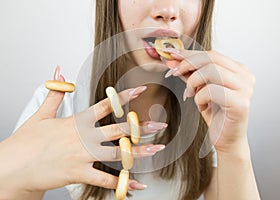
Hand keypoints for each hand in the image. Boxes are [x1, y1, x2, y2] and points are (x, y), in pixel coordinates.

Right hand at [0, 72, 165, 197]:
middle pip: (118, 129)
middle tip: (159, 126)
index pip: (104, 105)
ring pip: (117, 154)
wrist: (14, 166)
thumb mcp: (41, 114)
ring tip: (157, 150)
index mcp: (77, 121)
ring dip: (139, 153)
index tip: (140, 91)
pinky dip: (123, 184)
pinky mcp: (79, 173)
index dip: (123, 98)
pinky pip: (106, 179)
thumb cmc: (27, 142)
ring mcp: (82, 155)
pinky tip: (137, 185)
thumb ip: (56, 94)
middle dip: (141, 127)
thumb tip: (58, 73)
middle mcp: (83, 137)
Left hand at [163, 49, 254, 153]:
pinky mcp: (240, 103)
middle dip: (187, 64)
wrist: (227, 140)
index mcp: (238, 70)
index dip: (189, 55)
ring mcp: (245, 89)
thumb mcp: (200, 89)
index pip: (211, 54)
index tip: (171, 56)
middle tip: (174, 73)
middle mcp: (245, 76)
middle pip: (211, 58)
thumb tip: (172, 59)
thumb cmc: (215, 114)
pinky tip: (202, 107)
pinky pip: (211, 90)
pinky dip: (200, 97)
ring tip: (190, 94)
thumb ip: (190, 73)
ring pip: (211, 71)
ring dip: (193, 82)